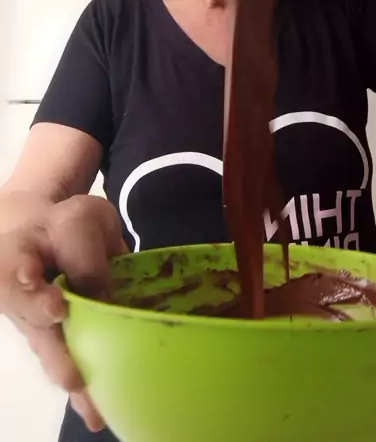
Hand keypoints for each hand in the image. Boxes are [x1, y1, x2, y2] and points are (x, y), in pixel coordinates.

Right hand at [0, 195, 126, 430]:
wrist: (55, 235)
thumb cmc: (62, 227)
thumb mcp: (78, 224)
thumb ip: (86, 258)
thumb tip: (102, 301)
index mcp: (14, 260)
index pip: (16, 278)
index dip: (36, 297)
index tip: (57, 308)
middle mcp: (18, 301)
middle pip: (35, 331)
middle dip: (58, 357)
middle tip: (75, 381)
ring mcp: (35, 326)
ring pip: (53, 356)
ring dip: (74, 381)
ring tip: (93, 409)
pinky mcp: (57, 341)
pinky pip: (69, 363)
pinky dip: (85, 386)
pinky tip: (99, 411)